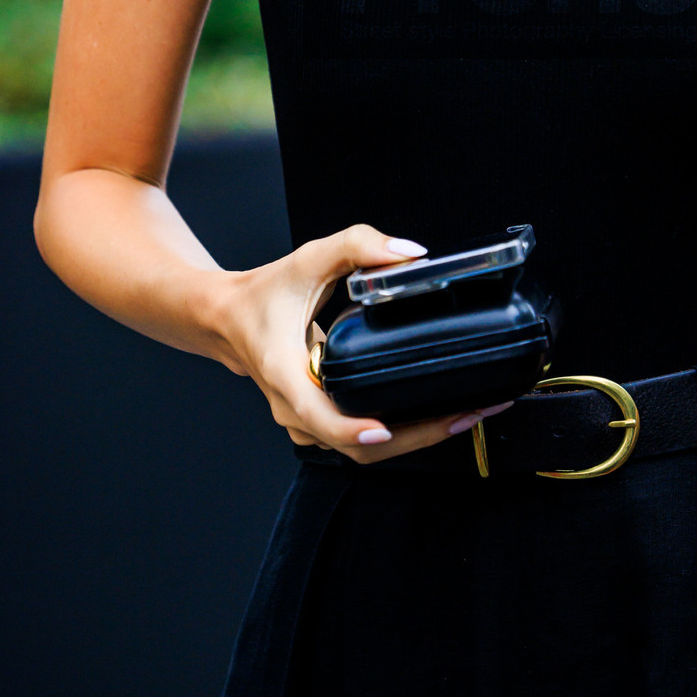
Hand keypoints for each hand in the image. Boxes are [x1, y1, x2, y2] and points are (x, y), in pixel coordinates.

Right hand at [211, 222, 504, 464]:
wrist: (230, 320)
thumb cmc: (265, 295)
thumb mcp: (308, 259)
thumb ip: (357, 245)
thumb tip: (408, 252)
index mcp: (285, 374)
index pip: (317, 415)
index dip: (351, 428)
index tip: (383, 428)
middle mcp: (296, 409)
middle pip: (357, 445)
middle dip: (416, 436)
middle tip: (467, 414)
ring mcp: (309, 423)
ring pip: (364, 451)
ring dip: (416, 439)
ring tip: (465, 415)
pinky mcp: (323, 424)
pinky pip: (364, 441)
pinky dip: (403, 434)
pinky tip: (437, 415)